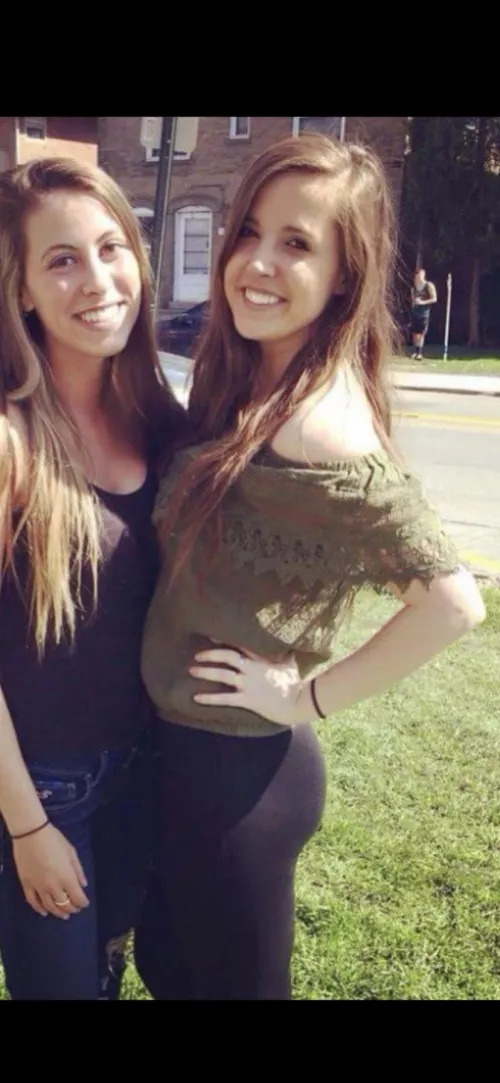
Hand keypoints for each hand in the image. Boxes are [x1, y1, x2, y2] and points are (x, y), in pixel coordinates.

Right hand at [13, 823, 89, 919]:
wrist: (31, 834)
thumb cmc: (54, 840)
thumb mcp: (71, 852)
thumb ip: (78, 870)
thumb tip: (84, 884)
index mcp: (66, 877)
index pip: (77, 897)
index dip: (82, 903)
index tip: (85, 903)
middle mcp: (53, 885)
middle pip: (64, 904)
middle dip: (72, 908)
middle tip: (75, 909)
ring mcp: (39, 886)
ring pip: (49, 906)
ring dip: (58, 912)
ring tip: (64, 915)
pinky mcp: (27, 884)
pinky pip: (33, 901)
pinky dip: (39, 909)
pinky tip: (45, 912)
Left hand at [189, 644, 316, 726]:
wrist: (300, 702)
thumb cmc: (295, 682)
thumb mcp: (289, 662)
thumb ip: (282, 651)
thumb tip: (285, 641)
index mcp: (262, 658)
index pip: (240, 645)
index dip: (224, 640)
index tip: (210, 637)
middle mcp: (252, 669)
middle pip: (227, 656)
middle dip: (210, 654)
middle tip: (196, 655)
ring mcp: (249, 684)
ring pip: (223, 675)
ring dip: (206, 672)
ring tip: (192, 670)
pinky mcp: (248, 700)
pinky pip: (225, 698)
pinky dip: (209, 698)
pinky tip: (196, 697)